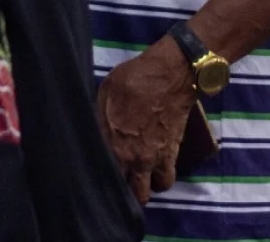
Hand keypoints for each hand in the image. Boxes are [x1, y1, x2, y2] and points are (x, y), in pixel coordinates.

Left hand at [98, 38, 197, 205]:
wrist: (172, 73)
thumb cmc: (134, 80)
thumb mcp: (105, 94)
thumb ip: (99, 121)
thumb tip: (95, 134)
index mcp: (115, 148)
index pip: (105, 179)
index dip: (101, 179)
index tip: (99, 173)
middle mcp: (136, 160)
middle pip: (133, 196)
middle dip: (126, 191)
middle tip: (122, 179)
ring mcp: (157, 159)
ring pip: (153, 192)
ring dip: (147, 186)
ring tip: (140, 176)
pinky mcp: (174, 152)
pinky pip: (169, 177)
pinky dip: (162, 176)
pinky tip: (155, 167)